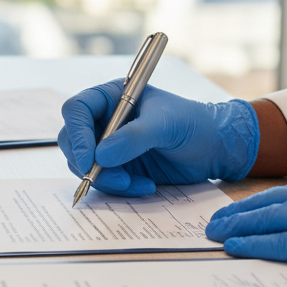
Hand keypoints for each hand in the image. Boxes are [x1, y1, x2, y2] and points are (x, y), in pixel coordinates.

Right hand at [58, 80, 259, 196]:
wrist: (215, 148)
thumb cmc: (194, 124)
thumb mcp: (166, 124)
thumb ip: (133, 137)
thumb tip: (100, 156)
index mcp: (111, 97)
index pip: (77, 110)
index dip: (77, 134)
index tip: (88, 159)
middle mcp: (104, 120)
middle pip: (71, 140)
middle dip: (86, 163)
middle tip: (114, 178)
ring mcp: (108, 146)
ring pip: (83, 165)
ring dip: (105, 180)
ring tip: (137, 184)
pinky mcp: (117, 168)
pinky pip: (102, 182)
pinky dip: (118, 189)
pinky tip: (145, 186)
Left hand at [206, 168, 286, 284]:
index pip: (286, 193)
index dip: (258, 203)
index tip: (239, 210)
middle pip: (269, 202)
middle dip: (238, 214)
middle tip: (213, 222)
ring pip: (266, 220)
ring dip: (235, 228)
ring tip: (213, 234)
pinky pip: (278, 244)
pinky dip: (251, 245)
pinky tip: (232, 247)